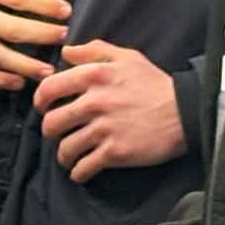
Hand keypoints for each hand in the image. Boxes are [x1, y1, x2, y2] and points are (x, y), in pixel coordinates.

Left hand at [34, 40, 184, 180]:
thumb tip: (65, 51)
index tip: (43, 108)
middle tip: (56, 134)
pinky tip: (81, 171)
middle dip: (49, 131)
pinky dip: (78, 173)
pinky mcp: (114, 153)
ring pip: (65, 148)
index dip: (40, 101)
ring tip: (69, 156)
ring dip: (64, 155)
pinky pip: (83, 168)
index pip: (48, 89)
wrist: (184, 112)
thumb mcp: (126, 57)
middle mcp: (93, 102)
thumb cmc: (154, 83)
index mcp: (93, 76)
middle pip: (51, 123)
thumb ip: (93, 50)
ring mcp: (103, 129)